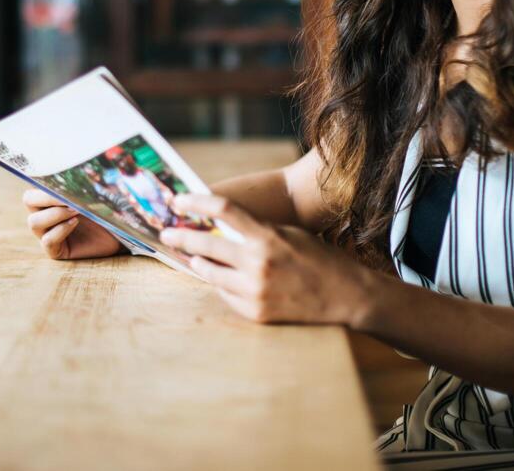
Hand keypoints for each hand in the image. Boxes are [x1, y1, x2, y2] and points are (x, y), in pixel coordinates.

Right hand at [23, 188, 125, 259]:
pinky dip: (60, 230)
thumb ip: (81, 181)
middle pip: (28, 200)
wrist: (119, 231)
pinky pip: (47, 241)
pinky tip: (75, 222)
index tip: (62, 179)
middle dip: (47, 197)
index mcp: (49, 196)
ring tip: (76, 210)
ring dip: (55, 214)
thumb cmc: (104, 207)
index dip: (43, 181)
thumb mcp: (92, 191)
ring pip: (34, 222)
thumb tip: (78, 167)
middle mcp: (44, 214)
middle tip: (68, 197)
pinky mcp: (56, 251)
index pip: (35, 183)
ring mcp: (47, 233)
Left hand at [157, 193, 374, 325]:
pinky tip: (219, 277)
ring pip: (210, 274)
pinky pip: (226, 295)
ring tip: (189, 256)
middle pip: (206, 245)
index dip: (196, 202)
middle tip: (167, 233)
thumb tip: (220, 226)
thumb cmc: (319, 258)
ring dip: (197, 263)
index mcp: (267, 237)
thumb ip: (256, 231)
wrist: (346, 296)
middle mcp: (257, 264)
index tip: (179, 200)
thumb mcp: (289, 234)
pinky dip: (221, 284)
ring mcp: (255, 292)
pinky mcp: (255, 313)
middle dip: (182, 237)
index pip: (223, 211)